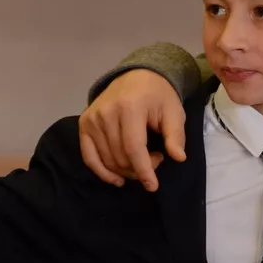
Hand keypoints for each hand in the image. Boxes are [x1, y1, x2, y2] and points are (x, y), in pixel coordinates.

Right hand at [79, 70, 185, 191]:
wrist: (137, 76)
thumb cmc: (159, 95)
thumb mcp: (174, 112)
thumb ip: (175, 135)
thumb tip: (179, 158)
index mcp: (129, 108)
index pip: (133, 147)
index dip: (143, 170)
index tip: (153, 186)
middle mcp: (106, 113)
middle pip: (120, 156)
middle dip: (139, 168)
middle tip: (157, 159)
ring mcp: (92, 119)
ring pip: (106, 159)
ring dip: (125, 170)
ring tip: (143, 160)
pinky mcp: (84, 124)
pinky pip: (88, 156)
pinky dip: (102, 171)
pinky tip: (116, 179)